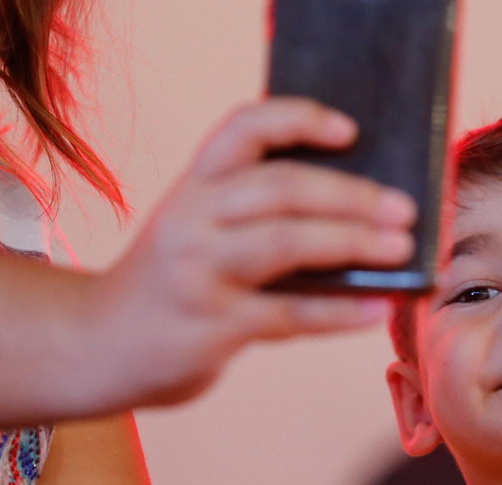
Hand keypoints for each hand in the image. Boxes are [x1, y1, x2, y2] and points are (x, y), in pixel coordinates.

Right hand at [84, 97, 418, 406]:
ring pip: (286, 243)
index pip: (244, 129)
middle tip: (404, 209)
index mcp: (193, 186)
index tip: (351, 130)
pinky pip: (289, 313)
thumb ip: (252, 217)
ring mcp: (198, 273)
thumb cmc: (171, 286)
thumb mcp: (195, 232)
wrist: (97, 348)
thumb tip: (359, 216)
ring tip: (401, 249)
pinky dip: (340, 310)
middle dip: (351, 195)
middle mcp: (192, 219)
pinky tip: (378, 307)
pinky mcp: (211, 328)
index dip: (299, 120)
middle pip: (280, 187)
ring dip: (353, 242)